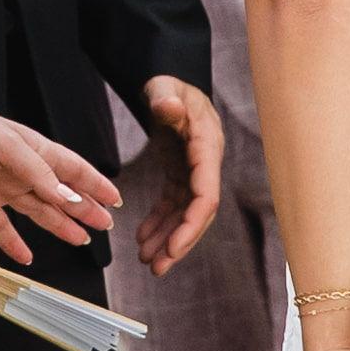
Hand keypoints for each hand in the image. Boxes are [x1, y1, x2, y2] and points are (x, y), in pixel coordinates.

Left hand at [0, 62, 119, 254]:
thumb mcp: (6, 146)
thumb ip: (38, 173)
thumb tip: (69, 197)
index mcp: (33, 151)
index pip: (73, 170)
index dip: (95, 185)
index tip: (115, 201)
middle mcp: (20, 172)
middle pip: (60, 196)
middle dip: (84, 210)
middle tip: (105, 226)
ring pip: (38, 213)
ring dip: (58, 227)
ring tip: (79, 241)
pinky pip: (2, 229)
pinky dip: (14, 245)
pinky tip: (26, 257)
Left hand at [130, 74, 227, 271]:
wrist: (167, 83)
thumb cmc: (167, 83)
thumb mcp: (165, 87)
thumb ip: (167, 98)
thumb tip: (168, 107)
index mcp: (206, 148)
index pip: (206, 196)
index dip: (192, 226)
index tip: (174, 248)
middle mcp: (205, 165)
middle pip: (197, 213)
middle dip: (179, 242)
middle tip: (156, 267)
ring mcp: (193, 171)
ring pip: (184, 214)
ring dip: (167, 239)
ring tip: (147, 261)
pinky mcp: (180, 173)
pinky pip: (171, 204)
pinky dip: (158, 222)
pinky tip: (143, 238)